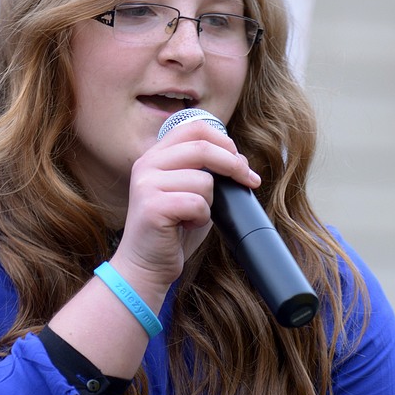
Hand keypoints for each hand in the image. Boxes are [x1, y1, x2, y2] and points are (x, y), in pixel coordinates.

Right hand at [111, 120, 260, 292]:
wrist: (145, 266)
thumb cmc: (173, 231)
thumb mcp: (190, 192)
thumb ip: (206, 172)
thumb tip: (240, 160)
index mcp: (155, 156)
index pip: (193, 128)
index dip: (224, 140)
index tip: (241, 162)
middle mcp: (147, 164)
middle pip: (202, 147)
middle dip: (233, 165)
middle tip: (248, 181)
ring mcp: (146, 184)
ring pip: (203, 180)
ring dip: (210, 202)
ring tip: (193, 216)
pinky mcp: (152, 207)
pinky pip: (197, 203)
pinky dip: (201, 218)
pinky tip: (185, 226)